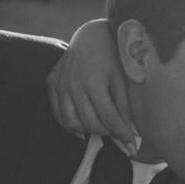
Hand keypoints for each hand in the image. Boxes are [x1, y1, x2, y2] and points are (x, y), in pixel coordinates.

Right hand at [47, 19, 138, 155]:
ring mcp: (60, 84)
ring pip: (73, 123)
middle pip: (91, 123)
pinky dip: (70, 124)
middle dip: (107, 133)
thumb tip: (131, 135)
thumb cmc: (111, 57)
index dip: (122, 136)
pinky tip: (83, 125)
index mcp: (94, 81)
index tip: (132, 148)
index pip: (109, 118)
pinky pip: (59, 114)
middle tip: (118, 133)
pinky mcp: (52, 83)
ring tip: (102, 127)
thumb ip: (124, 108)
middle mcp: (74, 84)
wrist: (90, 35)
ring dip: (89, 130)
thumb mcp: (122, 80)